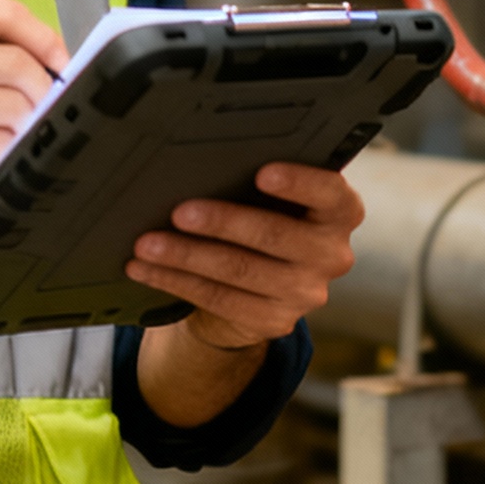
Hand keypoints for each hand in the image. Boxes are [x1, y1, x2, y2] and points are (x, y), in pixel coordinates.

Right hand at [0, 0, 67, 236]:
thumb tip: (47, 55)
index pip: (1, 11)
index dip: (42, 36)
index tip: (56, 61)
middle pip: (16, 60)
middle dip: (42, 88)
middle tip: (37, 107)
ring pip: (15, 104)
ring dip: (23, 124)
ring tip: (2, 133)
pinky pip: (0, 142)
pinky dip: (4, 150)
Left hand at [126, 162, 363, 350]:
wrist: (263, 281)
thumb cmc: (265, 213)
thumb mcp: (273, 195)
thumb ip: (257, 178)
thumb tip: (197, 162)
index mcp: (339, 212)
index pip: (330, 194)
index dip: (299, 183)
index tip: (262, 173)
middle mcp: (331, 254)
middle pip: (274, 235)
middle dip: (222, 222)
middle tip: (179, 212)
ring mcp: (306, 292)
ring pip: (239, 271)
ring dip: (186, 256)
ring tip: (147, 243)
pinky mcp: (275, 321)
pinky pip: (219, 299)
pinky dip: (175, 281)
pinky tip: (145, 269)